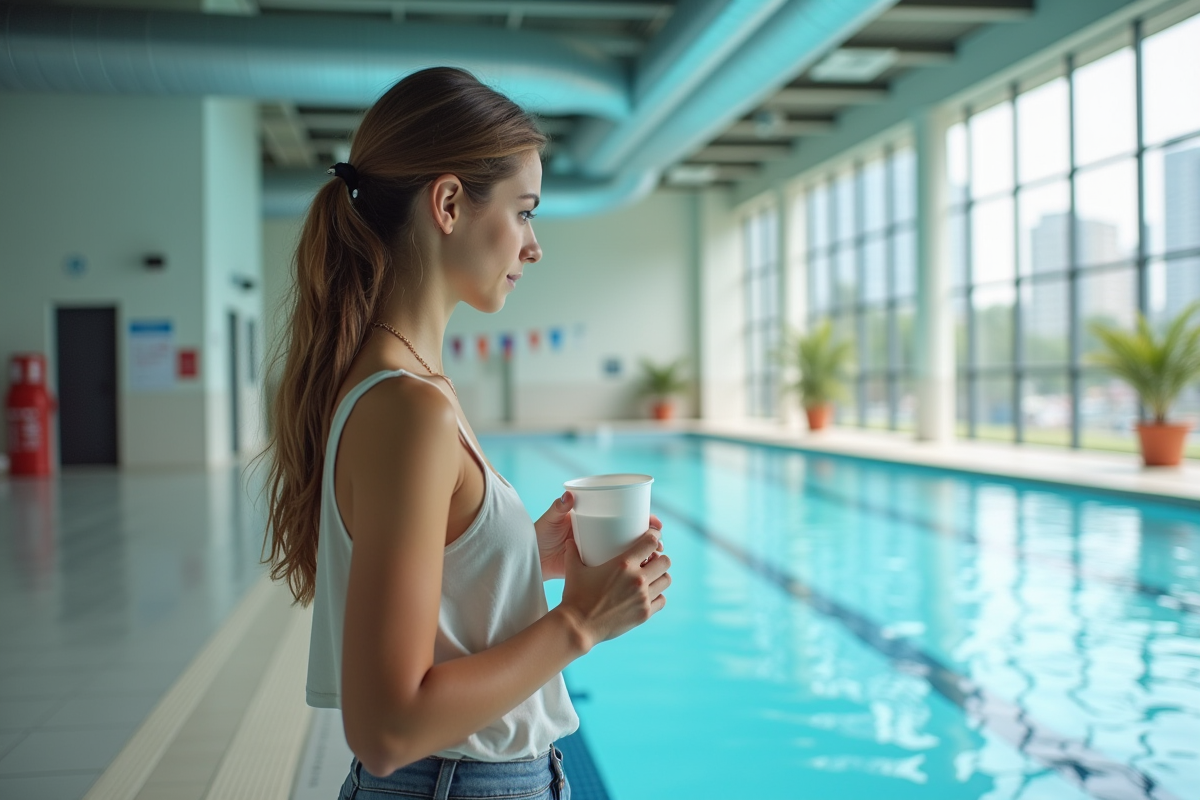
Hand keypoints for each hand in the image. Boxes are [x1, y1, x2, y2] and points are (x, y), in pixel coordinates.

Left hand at [534, 492, 661, 579]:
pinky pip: (619, 568)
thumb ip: (558, 508)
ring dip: (647, 557)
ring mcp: (602, 552)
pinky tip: (642, 576)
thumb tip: (569, 495)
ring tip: (654, 561)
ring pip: (631, 554)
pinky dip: (632, 571)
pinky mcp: (598, 567)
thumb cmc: (541, 534)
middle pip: (635, 536)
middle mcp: (604, 534)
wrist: (533, 558)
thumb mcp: (551, 520)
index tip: (656, 524)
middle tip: (659, 546)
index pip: (628, 517)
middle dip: (652, 540)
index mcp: (599, 519)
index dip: (646, 520)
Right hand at [558, 528, 671, 651]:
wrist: (578, 626)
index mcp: (623, 564)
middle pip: (665, 561)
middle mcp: (637, 579)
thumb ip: (573, 552)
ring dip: (660, 576)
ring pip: (666, 580)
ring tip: (651, 577)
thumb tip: (569, 541)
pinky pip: (662, 600)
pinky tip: (649, 595)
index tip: (653, 537)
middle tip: (650, 561)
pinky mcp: (644, 613)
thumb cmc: (575, 596)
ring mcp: (643, 598)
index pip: (651, 542)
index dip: (654, 537)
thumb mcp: (574, 570)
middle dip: (659, 559)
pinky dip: (658, 596)